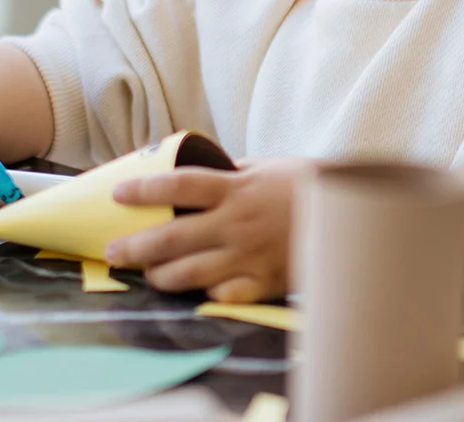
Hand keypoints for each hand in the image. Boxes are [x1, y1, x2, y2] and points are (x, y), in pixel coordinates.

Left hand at [104, 158, 320, 302]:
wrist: (351, 218)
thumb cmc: (308, 187)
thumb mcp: (268, 167)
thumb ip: (232, 171)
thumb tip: (202, 167)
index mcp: (235, 189)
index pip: (178, 186)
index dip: (144, 190)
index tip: (118, 194)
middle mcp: (236, 223)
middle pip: (172, 237)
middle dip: (135, 246)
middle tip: (113, 250)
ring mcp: (247, 255)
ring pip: (189, 273)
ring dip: (160, 277)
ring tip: (147, 275)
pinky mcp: (262, 282)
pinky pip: (223, 296)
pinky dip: (205, 296)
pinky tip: (194, 294)